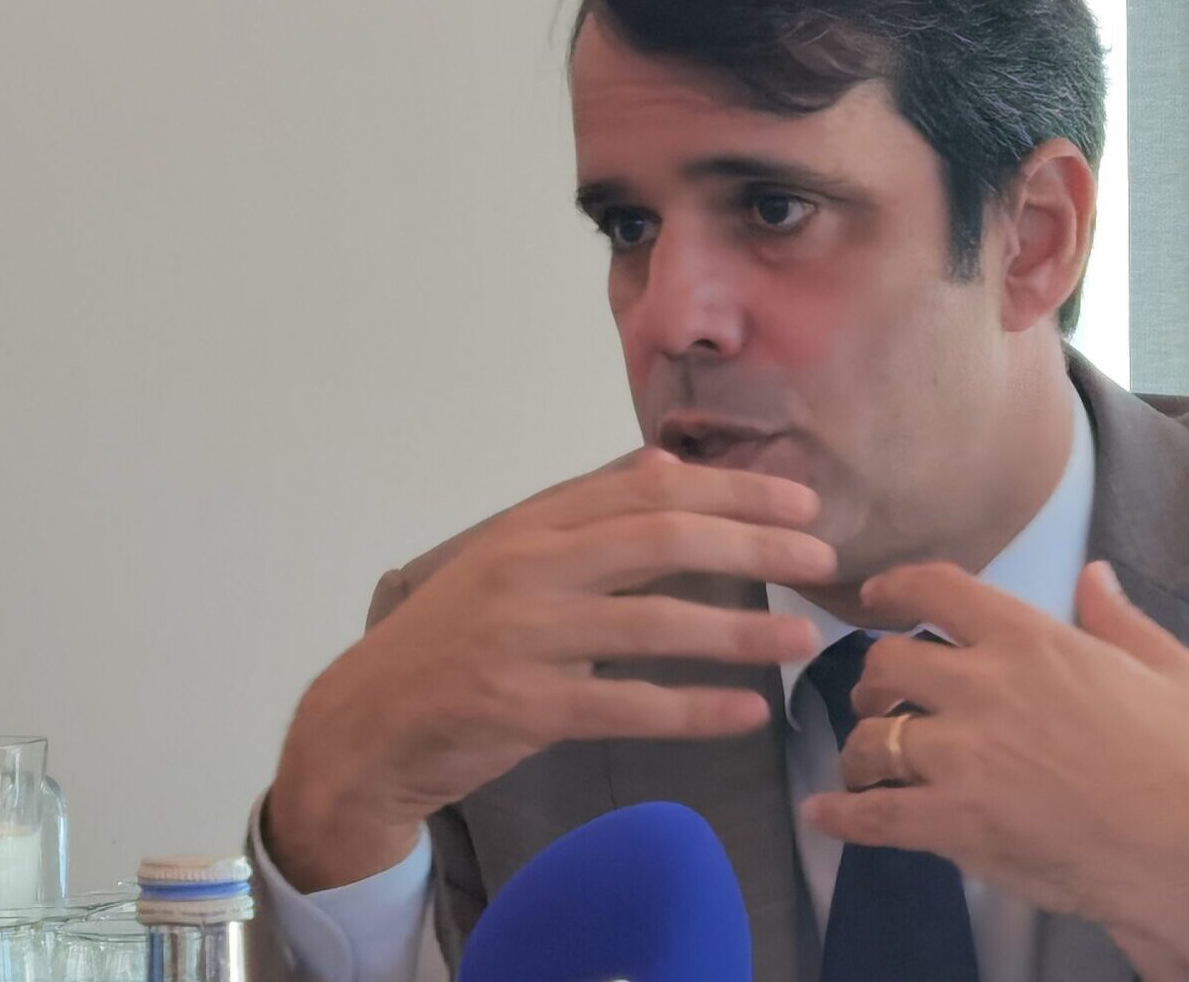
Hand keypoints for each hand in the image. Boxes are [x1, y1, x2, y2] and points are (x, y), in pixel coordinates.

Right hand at [265, 448, 836, 891]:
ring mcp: (523, 636)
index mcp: (531, 525)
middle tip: (822, 556)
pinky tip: (747, 711)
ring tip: (804, 639)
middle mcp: (528, 568)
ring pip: (652, 622)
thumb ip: (584, 514)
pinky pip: (626, 705)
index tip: (801, 499)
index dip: (731, 488)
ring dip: (739, 630)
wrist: (365, 723)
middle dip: (752, 542)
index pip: (646, 489)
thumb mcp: (508, 562)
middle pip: (659, 538)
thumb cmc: (451, 643)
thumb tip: (665, 465)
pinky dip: (693, 708)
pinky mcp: (522, 705)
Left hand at [800, 561, 1188, 981]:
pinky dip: (840, 815)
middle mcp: (983, 687)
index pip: (934, 590)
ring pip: (870, 738)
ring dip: (860, 749)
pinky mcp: (955, 824)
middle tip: (881, 699)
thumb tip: (1093, 573)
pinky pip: (872, 815)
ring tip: (865, 763)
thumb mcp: (1172, 668)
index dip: (892, 588)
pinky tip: (823, 815)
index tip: (874, 597)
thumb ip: (1117, 618)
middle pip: (886, 664)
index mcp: (1031, 640)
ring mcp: (962, 757)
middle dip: (875, 680)